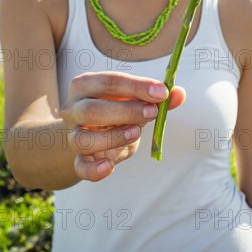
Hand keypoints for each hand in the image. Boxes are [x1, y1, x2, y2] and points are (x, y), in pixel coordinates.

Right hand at [61, 71, 185, 181]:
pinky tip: (109, 167)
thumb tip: (179, 94)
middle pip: (91, 110)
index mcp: (85, 85)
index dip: (136, 86)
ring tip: (136, 133)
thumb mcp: (135, 100)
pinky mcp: (78, 159)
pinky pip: (80, 167)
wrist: (95, 135)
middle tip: (152, 112)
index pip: (108, 82)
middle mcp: (73, 109)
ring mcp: (72, 135)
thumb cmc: (117, 110)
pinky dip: (94, 170)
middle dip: (125, 111)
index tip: (161, 93)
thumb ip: (156, 97)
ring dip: (112, 137)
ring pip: (83, 139)